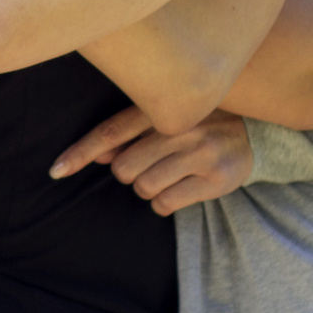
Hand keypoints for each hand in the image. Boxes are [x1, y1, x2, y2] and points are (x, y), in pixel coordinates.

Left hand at [52, 104, 251, 215]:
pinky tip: (179, 188)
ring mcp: (200, 153)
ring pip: (144, 187)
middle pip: (124, 168)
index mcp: (162, 108)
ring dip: (147, 188)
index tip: (55, 170)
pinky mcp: (216, 179)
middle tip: (150, 164)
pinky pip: (165, 204)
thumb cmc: (198, 124)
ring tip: (168, 174)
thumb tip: (100, 156)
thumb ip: (131, 133)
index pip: (111, 131)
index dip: (81, 152)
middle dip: (129, 173)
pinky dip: (164, 203)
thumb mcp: (165, 118)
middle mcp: (181, 128)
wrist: (256, 132)